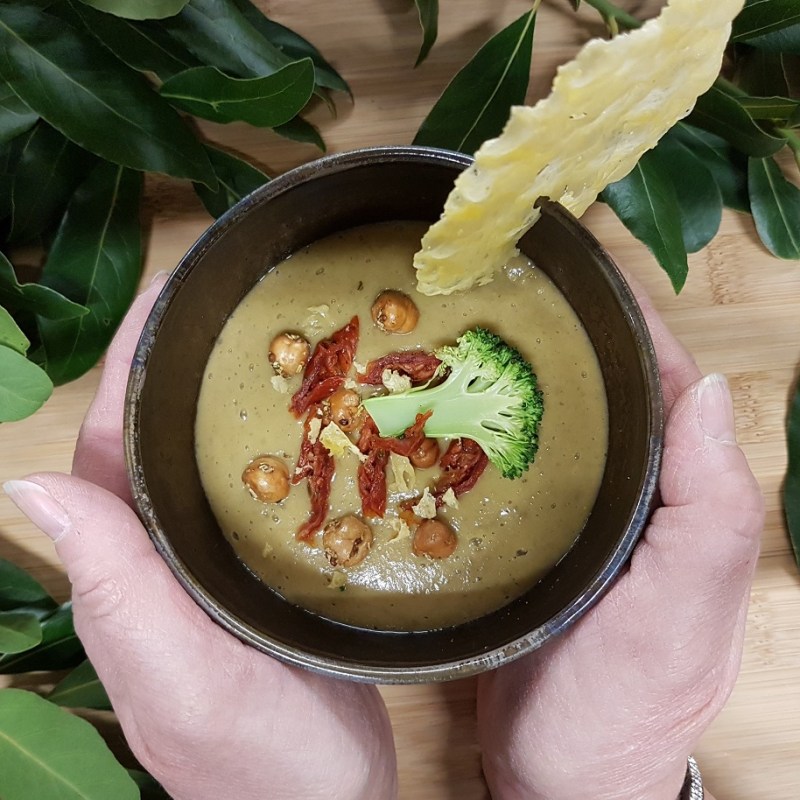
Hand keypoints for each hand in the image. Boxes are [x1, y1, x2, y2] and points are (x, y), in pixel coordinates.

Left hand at [4, 275, 397, 799]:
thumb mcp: (182, 680)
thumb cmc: (259, 765)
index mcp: (127, 567)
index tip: (168, 292)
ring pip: (213, 458)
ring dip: (236, 398)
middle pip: (160, 437)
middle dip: (185, 362)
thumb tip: (30, 488)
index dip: (128, 363)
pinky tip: (325, 421)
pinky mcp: (265, 575)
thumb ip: (115, 591)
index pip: (109, 441)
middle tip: (239, 300)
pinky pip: (264, 490)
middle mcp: (161, 556)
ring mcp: (214, 564)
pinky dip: (283, 446)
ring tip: (288, 342)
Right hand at [476, 287, 763, 799]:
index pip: (665, 381)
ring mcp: (576, 514)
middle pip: (600, 392)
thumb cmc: (627, 701)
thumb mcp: (680, 611)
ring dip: (512, 378)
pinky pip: (506, 467)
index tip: (579, 272)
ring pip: (547, 424)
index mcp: (679, 496)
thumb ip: (708, 512)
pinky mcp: (526, 537)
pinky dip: (478, 432)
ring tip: (459, 334)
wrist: (560, 771)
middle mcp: (631, 494)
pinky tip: (437, 413)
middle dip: (560, 337)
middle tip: (499, 291)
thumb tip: (709, 394)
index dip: (630, 320)